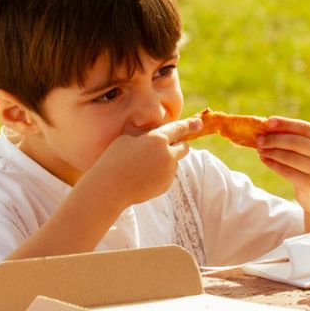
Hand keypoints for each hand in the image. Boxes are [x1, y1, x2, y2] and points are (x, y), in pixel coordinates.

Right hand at [81, 115, 201, 210]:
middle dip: (179, 145)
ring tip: (143, 165)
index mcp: (158, 138)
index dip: (190, 124)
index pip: (179, 128)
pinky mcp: (166, 185)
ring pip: (175, 163)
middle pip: (185, 147)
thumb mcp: (127, 137)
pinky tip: (143, 176)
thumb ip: (144, 132)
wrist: (110, 187)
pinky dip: (160, 174)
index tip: (199, 123)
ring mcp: (168, 171)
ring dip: (166, 161)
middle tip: (163, 147)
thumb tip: (153, 129)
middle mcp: (168, 154)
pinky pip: (168, 176)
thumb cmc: (114, 158)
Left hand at [255, 117, 309, 228]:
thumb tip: (269, 126)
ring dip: (271, 151)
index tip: (269, 121)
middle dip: (275, 139)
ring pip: (289, 156)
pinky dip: (272, 164)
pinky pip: (286, 171)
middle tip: (259, 139)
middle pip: (296, 142)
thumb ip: (298, 139)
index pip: (305, 128)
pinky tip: (264, 160)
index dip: (286, 123)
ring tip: (260, 149)